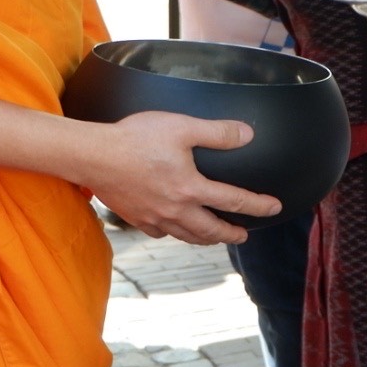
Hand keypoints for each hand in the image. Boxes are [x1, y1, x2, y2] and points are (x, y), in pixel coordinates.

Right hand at [76, 111, 284, 245]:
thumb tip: (247, 135)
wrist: (92, 155)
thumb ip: (217, 132)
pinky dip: (174, 233)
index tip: (274, 208)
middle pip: (211, 230)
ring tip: (214, 237)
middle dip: (231, 234)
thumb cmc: (135, 138)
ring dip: (205, 238)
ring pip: (186, 236)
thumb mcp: (181, 127)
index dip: (258, 205)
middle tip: (244, 235)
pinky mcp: (135, 218)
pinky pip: (161, 233)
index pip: (234, 201)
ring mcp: (154, 218)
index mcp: (190, 188)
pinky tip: (174, 228)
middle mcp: (175, 210)